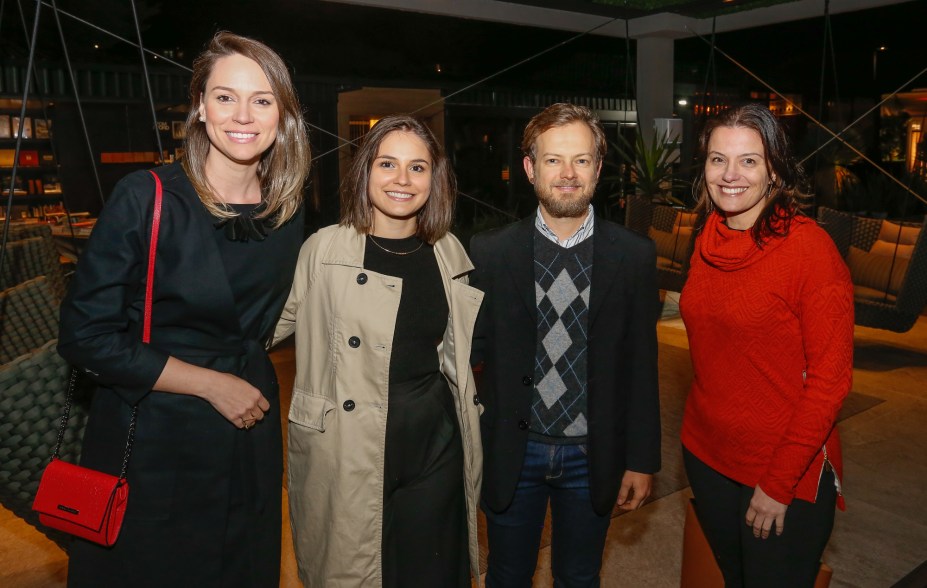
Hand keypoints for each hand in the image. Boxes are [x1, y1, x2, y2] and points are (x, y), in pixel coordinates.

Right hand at [154, 357, 268, 428]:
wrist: (214, 385)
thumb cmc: (228, 381)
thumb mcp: (245, 384)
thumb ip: (251, 393)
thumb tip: (254, 399)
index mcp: (256, 395)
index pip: (266, 407)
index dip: (262, 408)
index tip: (259, 409)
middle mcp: (251, 404)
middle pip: (260, 416)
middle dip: (256, 415)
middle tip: (251, 414)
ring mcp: (242, 412)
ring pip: (251, 422)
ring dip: (249, 421)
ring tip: (245, 418)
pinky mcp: (233, 418)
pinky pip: (241, 426)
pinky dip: (240, 424)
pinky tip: (238, 420)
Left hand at [616, 470, 652, 509]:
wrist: (643, 463)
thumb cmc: (634, 472)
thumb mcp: (626, 482)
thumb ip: (623, 493)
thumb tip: (619, 503)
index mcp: (641, 494)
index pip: (633, 506)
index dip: (625, 507)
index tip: (618, 505)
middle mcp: (646, 495)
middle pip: (638, 506)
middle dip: (629, 506)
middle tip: (621, 503)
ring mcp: (649, 491)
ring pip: (641, 502)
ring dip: (633, 502)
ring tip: (625, 499)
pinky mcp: (649, 488)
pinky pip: (643, 497)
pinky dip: (637, 498)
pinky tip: (632, 494)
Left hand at [746, 485, 787, 538]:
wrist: (778, 484)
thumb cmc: (766, 485)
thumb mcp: (756, 491)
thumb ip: (755, 500)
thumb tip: (754, 504)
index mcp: (754, 505)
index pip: (749, 518)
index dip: (749, 523)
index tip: (750, 525)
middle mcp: (761, 512)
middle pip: (757, 525)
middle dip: (756, 531)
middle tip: (756, 535)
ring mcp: (771, 514)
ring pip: (766, 528)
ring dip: (765, 533)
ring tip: (764, 537)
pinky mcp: (780, 514)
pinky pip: (779, 525)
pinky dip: (778, 530)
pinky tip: (778, 534)